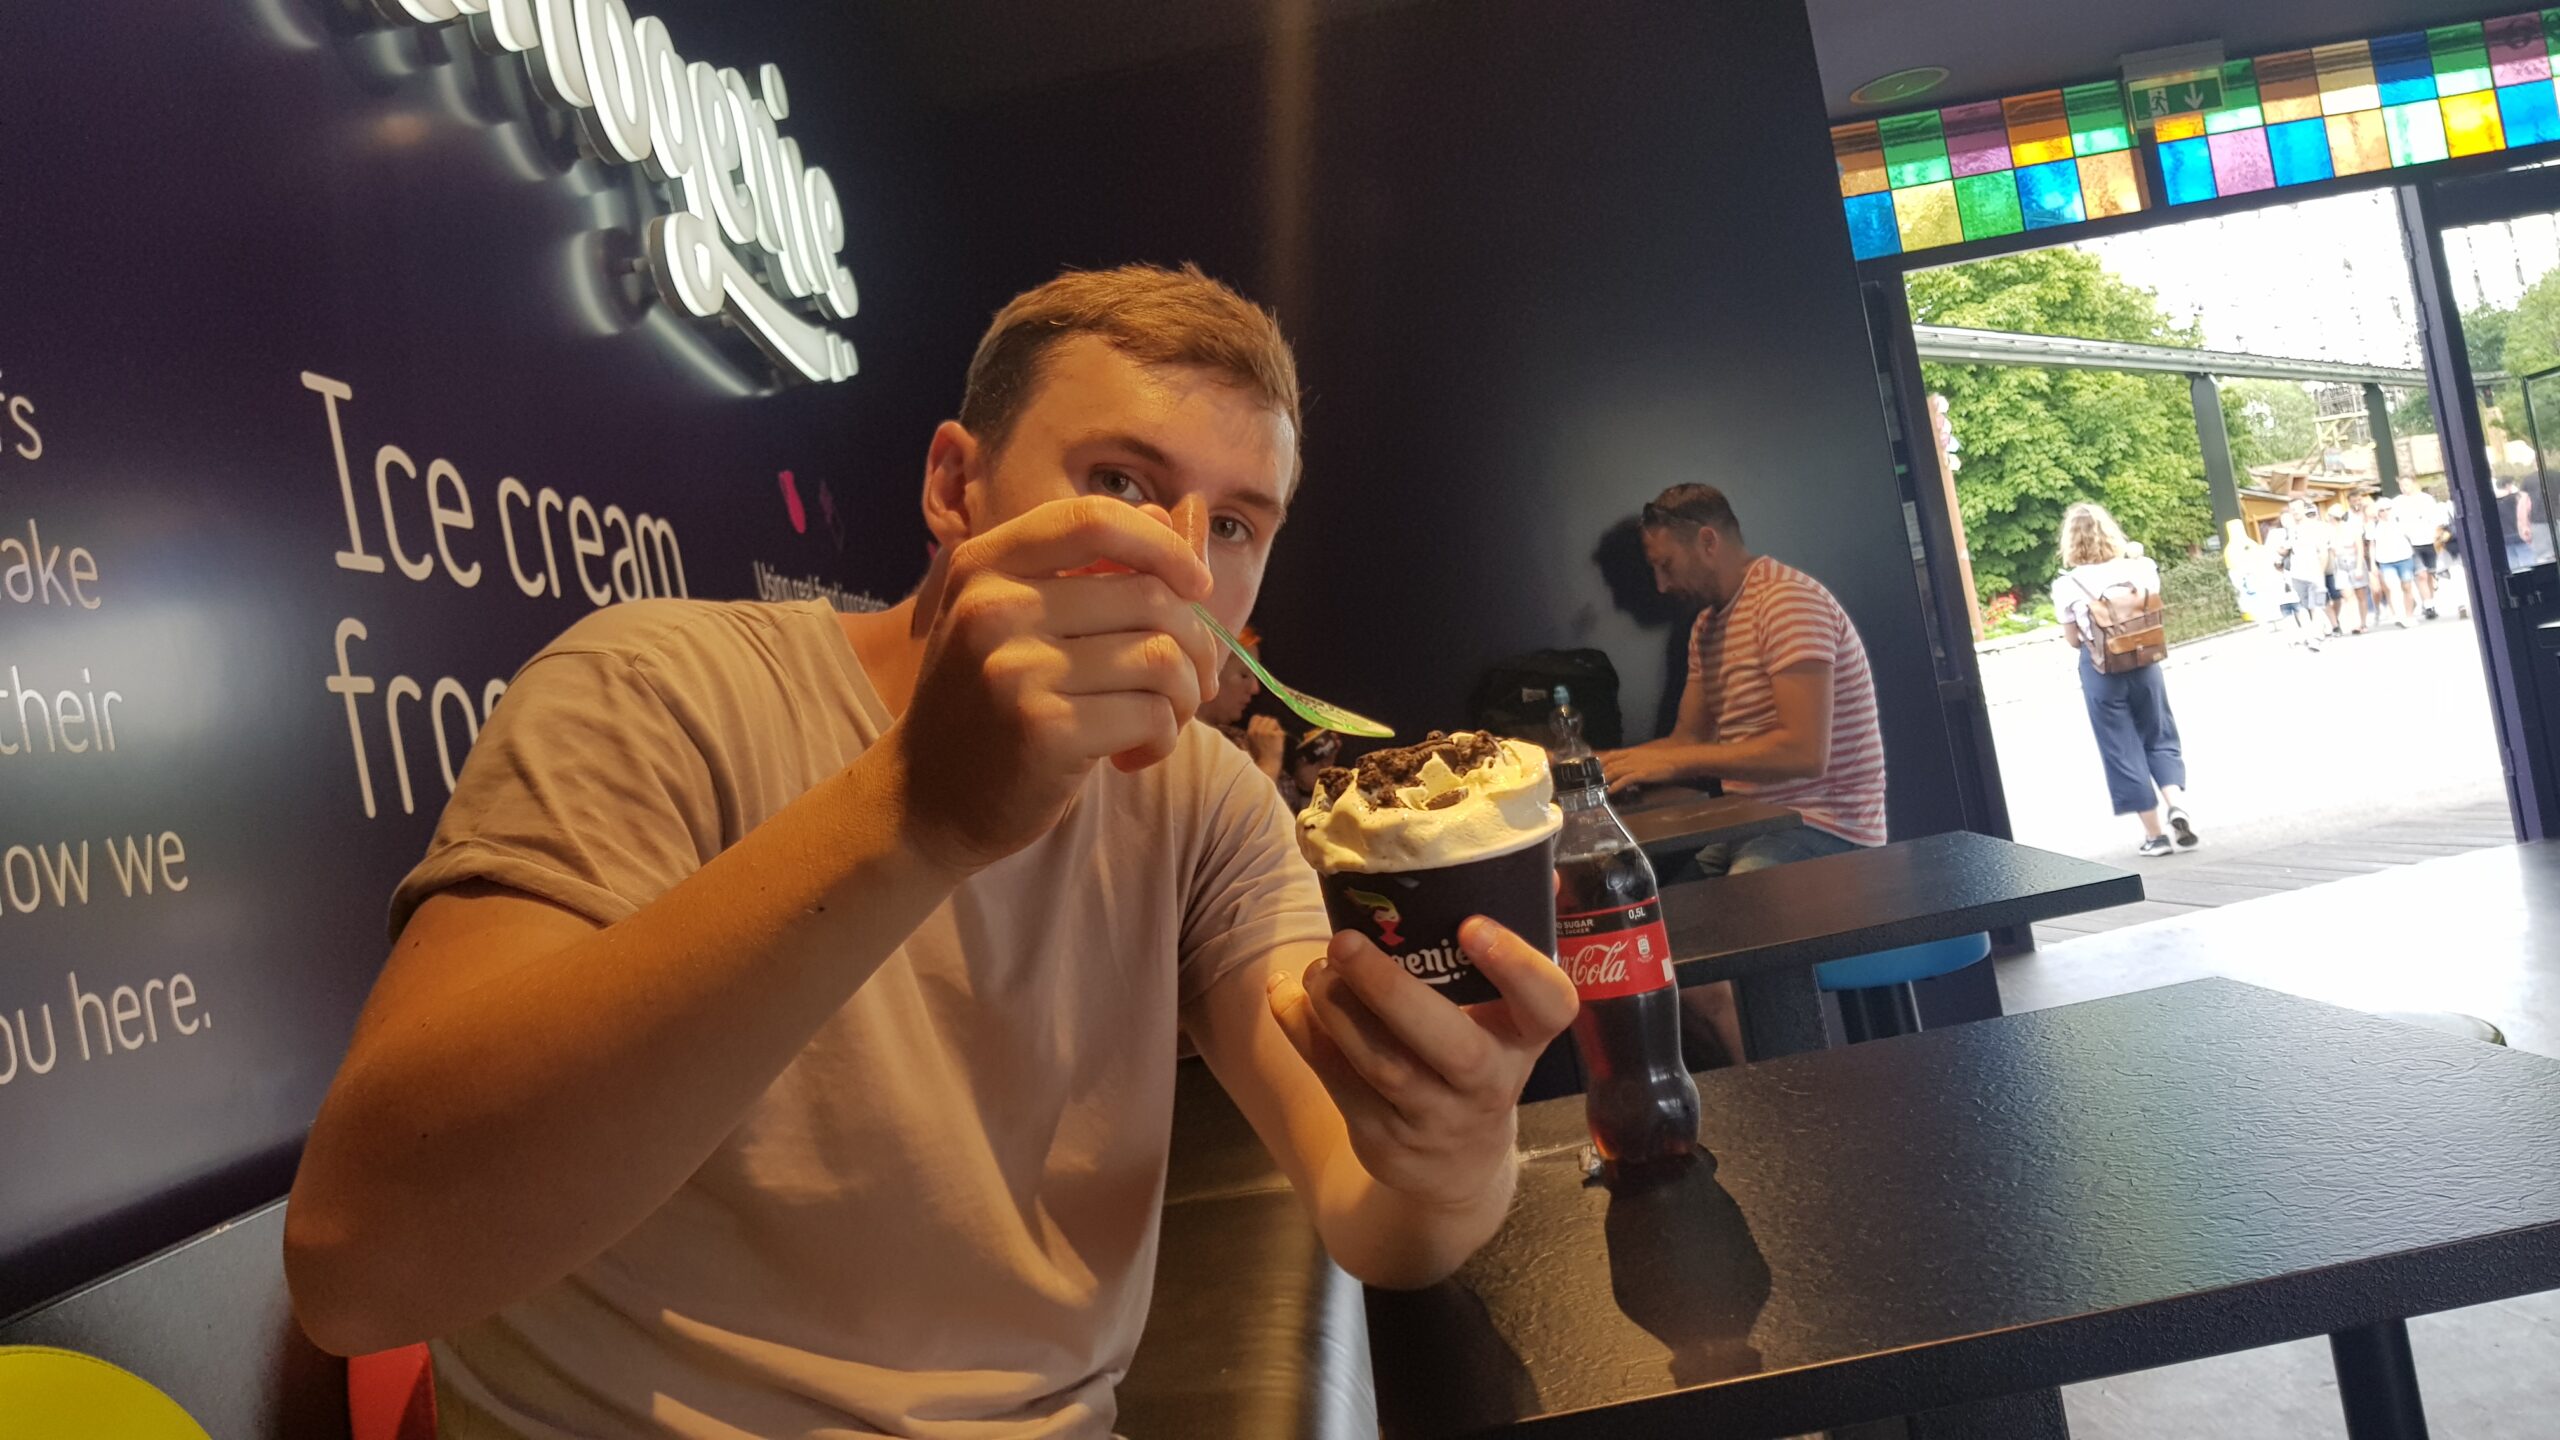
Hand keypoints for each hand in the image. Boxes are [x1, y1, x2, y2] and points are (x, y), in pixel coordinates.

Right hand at [895, 496, 1219, 873]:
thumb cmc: (988, 702)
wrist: (927, 798)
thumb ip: (1085, 566)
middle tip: (1189, 682)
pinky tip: (1132, 755)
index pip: (1094, 521)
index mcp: (986, 564)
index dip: (1164, 546)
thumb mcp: (1014, 618)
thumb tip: (1166, 516)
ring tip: (1160, 721)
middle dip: (1194, 642)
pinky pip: (1151, 714)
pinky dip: (1162, 738)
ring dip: (1183, 695)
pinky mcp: (1045, 730)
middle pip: (1149, 595)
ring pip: (1161, 657)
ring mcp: (1016, 668)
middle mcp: (994, 607)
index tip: (1196, 584)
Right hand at [1243, 714, 1286, 775]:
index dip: (1262, 722)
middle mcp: (1257, 730)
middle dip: (1270, 725)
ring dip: (1276, 728)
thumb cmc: (1260, 758)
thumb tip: (1261, 724)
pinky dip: (1281, 735)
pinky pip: (1280, 730)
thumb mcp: (1251, 744)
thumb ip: (1255, 733)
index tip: (1265, 729)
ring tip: (1275, 739)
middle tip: (1272, 736)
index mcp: (1250, 732)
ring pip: (1274, 721)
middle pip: (1266, 718)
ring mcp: (1266, 732)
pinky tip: (1279, 743)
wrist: (1266, 767)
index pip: (1256, 717)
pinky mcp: (1275, 735)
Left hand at [1269, 918, 1578, 1208]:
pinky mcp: (1385, 1136)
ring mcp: (1437, 1116)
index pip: (1548, 1005)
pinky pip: (1339, 1084)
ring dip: (1337, 1009)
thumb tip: (1524, 858)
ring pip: (1384, 1066)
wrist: (1454, 1163)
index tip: (1471, 925)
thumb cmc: (1478, 1055)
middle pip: (1450, 1045)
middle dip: (1390, 990)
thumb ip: (1505, 944)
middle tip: (1343, 941)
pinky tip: (1286, 996)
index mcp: (1525, 1036)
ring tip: (1315, 967)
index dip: (1515, 966)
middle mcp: (1489, 1081)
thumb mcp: (1506, 1014)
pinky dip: (1304, 1034)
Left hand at [1596, 746, 1682, 795]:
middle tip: (1591, 781)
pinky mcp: (1642, 773)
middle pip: (1610, 763)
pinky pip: (1625, 779)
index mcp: (1633, 751)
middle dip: (1599, 772)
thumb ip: (1637, 761)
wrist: (1678, 759)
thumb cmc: (1666, 759)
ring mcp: (1636, 765)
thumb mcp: (1648, 757)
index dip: (1600, 761)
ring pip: (1615, 771)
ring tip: (1597, 787)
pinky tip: (1611, 791)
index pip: (1612, 754)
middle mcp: (1631, 756)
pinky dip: (1616, 785)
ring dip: (1604, 779)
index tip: (1592, 767)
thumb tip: (1630, 768)